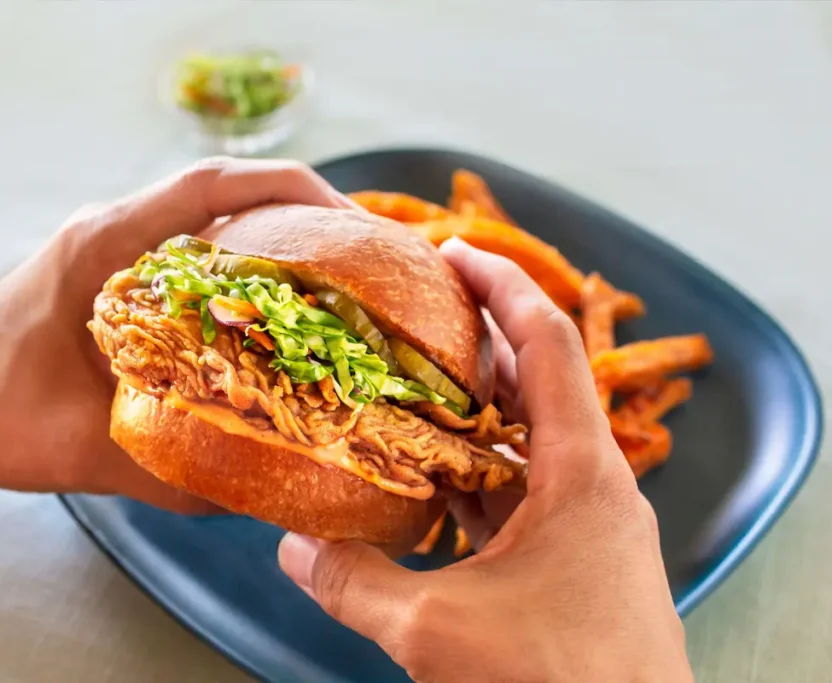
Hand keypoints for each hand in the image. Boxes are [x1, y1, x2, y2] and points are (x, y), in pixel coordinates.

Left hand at [0, 157, 354, 512]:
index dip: (289, 190)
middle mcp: (113, 236)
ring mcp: (110, 255)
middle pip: (223, 199)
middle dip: (299, 219)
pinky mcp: (109, 283)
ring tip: (331, 290)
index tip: (349, 219)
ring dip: (270, 247)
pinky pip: (188, 265)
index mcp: (106, 248)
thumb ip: (170, 475)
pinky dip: (235, 281)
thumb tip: (256, 500)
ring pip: (207, 230)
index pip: (210, 187)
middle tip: (361, 262)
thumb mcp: (84, 449)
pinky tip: (267, 328)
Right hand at [277, 238, 691, 681]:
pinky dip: (477, 482)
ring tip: (405, 395)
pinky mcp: (576, 567)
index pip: (547, 345)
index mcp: (582, 474)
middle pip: (536, 387)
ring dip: (471, 420)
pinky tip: (426, 490)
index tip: (451, 252)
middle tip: (411, 319)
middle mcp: (595, 488)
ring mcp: (589, 529)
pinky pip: (522, 501)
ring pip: (526, 448)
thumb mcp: (437, 632)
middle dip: (476, 348)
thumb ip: (356, 584)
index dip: (502, 287)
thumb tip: (292, 548)